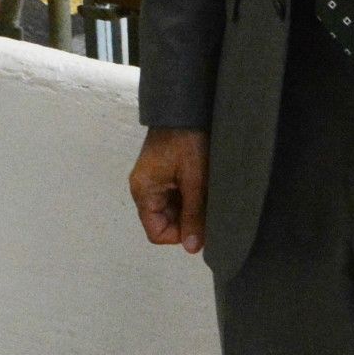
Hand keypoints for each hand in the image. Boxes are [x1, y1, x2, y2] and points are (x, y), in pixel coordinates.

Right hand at [131, 126, 208, 253]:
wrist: (186, 106)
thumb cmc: (188, 140)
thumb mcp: (194, 180)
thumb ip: (193, 214)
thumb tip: (193, 248)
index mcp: (144, 191)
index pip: (156, 233)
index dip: (179, 235)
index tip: (201, 224)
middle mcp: (144, 189)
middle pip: (164, 222)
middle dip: (188, 220)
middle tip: (209, 208)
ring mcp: (154, 180)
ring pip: (172, 210)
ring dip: (190, 207)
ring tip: (207, 194)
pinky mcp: (164, 173)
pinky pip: (175, 196)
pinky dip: (190, 196)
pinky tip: (203, 186)